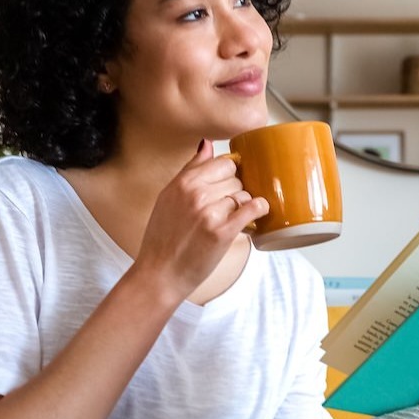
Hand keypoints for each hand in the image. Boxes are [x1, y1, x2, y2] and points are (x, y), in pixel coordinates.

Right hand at [131, 139, 269, 296]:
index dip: (229, 174)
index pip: (222, 162)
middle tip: (228, 208)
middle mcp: (195, 193)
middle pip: (235, 178)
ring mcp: (209, 212)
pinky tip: (258, 213)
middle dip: (236, 191)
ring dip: (243, 205)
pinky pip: (251, 208)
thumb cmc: (163, 238)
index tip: (228, 186)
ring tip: (233, 218)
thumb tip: (207, 144)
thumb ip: (190, 170)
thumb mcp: (168, 197)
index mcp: (182, 183)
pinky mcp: (222, 232)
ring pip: (243, 194)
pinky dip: (259, 209)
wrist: (160, 273)